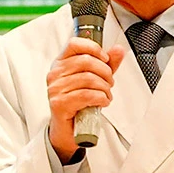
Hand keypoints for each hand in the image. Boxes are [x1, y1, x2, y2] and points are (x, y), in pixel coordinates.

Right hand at [46, 39, 125, 159]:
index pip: (74, 44)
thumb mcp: (95, 79)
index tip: (105, 59)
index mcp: (60, 63)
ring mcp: (55, 89)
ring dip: (105, 88)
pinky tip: (103, 101)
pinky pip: (86, 95)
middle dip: (105, 72)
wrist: (69, 128)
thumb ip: (107, 64)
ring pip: (89, 79)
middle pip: (86, 61)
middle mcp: (55, 74)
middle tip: (109, 83)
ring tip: (106, 95)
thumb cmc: (78, 102)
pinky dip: (101, 98)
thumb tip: (118, 50)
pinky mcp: (59, 103)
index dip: (93, 48)